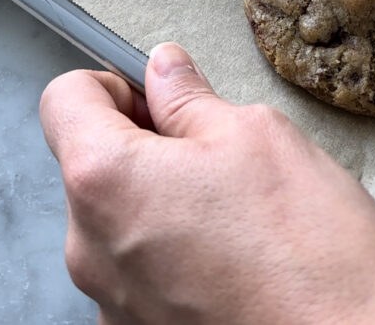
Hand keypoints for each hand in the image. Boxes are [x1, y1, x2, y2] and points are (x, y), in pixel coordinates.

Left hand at [40, 43, 374, 324]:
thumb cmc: (310, 253)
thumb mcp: (256, 135)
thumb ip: (190, 98)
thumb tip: (164, 72)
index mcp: (106, 182)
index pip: (64, 100)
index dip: (113, 83)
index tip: (157, 95)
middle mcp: (91, 251)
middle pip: (91, 164)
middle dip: (144, 145)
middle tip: (216, 151)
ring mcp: (112, 306)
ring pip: (118, 221)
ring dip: (162, 201)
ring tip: (236, 211)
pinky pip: (141, 273)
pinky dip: (175, 253)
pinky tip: (234, 258)